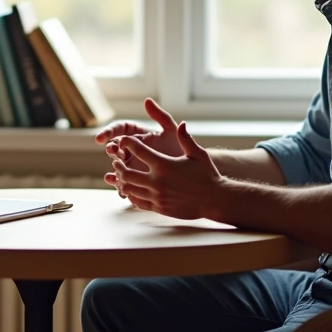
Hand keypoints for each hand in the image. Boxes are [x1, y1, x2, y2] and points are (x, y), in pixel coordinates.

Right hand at [96, 98, 181, 196]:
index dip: (108, 132)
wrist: (191, 171)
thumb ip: (160, 116)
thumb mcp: (171, 131)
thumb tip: (147, 100)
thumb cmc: (181, 148)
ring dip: (114, 168)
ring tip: (113, 170)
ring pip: (118, 166)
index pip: (119, 130)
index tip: (102, 137)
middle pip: (115, 148)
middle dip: (111, 149)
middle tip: (112, 151)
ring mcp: (132, 165)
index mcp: (137, 135)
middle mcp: (132, 149)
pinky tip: (118, 188)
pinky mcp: (135, 180)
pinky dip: (119, 185)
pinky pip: (124, 183)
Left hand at [105, 122, 221, 220]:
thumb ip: (186, 139)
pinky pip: (138, 202)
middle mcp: (158, 181)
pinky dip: (131, 195)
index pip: (139, 150)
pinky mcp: (159, 208)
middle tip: (117, 161)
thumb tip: (182, 123)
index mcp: (164, 165)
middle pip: (127, 173)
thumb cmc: (207, 174)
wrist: (215, 200)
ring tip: (121, 176)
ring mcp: (157, 196)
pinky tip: (130, 190)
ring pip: (130, 189)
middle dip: (119, 166)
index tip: (123, 140)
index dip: (128, 143)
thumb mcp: (198, 154)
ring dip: (122, 181)